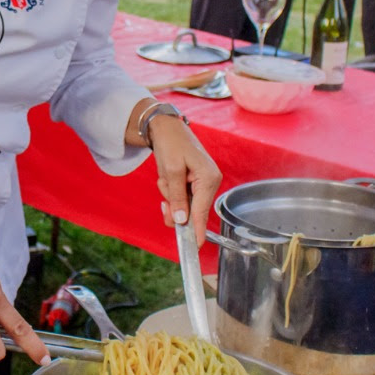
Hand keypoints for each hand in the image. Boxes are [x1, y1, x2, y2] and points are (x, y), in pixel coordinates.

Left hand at [148, 118, 221, 242]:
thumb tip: (182, 220)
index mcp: (209, 178)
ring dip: (170, 194)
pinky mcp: (193, 183)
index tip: (197, 246)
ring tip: (166, 175)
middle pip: (190, 210)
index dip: (197, 230)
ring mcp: (202, 183)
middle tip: (164, 188)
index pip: (202, 211)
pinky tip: (168, 176)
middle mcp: (209, 182)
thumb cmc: (171, 143)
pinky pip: (180, 197)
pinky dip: (170, 190)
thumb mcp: (171, 170)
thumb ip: (177, 197)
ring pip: (182, 204)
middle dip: (174, 203)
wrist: (165, 127)